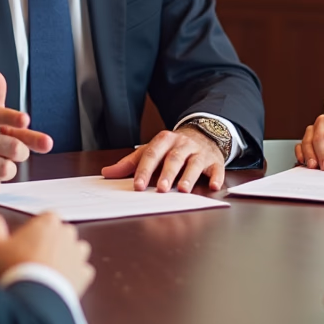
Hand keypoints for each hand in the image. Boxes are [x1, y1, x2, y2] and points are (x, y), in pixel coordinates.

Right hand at [0, 210, 94, 298]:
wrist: (34, 298)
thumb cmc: (15, 269)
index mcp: (48, 223)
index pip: (47, 217)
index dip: (38, 229)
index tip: (28, 240)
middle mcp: (67, 234)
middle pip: (62, 232)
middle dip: (52, 242)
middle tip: (35, 257)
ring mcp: (78, 254)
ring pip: (77, 250)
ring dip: (67, 256)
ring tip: (49, 270)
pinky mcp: (84, 274)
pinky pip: (83, 271)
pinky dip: (75, 275)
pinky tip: (60, 282)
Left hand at [100, 126, 224, 192]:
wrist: (203, 134)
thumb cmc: (172, 148)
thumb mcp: (151, 150)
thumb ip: (130, 163)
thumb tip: (107, 173)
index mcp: (164, 140)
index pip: (152, 154)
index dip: (145, 170)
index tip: (137, 185)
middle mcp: (183, 144)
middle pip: (174, 158)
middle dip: (167, 173)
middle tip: (161, 189)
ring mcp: (200, 152)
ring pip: (194, 163)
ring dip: (189, 176)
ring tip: (183, 190)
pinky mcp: (214, 160)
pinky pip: (217, 168)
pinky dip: (217, 177)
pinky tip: (215, 186)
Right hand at [295, 113, 323, 170]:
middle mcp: (322, 121)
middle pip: (319, 139)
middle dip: (322, 155)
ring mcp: (312, 129)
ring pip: (307, 141)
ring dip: (310, 155)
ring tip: (315, 166)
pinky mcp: (305, 137)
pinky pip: (300, 145)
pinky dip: (300, 154)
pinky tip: (304, 161)